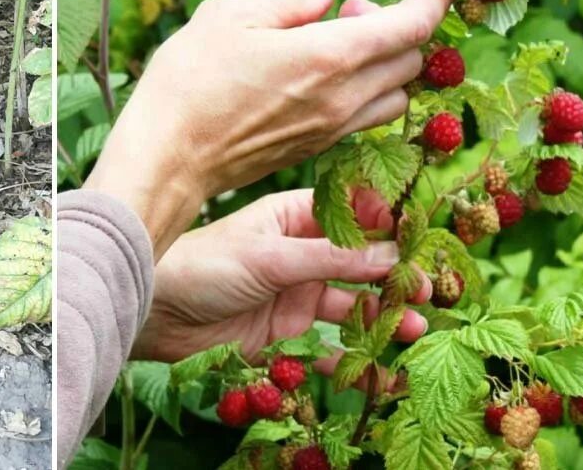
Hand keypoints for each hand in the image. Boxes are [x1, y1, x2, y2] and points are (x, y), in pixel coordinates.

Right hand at [85, 0, 454, 255]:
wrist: (167, 159)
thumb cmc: (188, 82)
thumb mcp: (226, 16)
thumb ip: (284, 0)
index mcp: (328, 56)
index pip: (409, 27)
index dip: (432, 1)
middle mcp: (342, 98)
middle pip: (409, 63)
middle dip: (397, 30)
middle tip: (350, 12)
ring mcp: (330, 131)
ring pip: (394, 98)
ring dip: (384, 68)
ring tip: (336, 51)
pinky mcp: (314, 152)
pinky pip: (364, 121)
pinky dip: (363, 96)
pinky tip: (319, 82)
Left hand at [130, 189, 430, 373]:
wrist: (154, 313)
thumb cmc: (202, 266)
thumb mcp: (269, 258)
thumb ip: (330, 259)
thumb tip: (391, 255)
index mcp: (294, 216)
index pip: (355, 212)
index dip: (390, 223)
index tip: (426, 238)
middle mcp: (300, 251)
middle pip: (361, 261)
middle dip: (396, 275)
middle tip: (429, 290)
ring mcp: (295, 290)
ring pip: (351, 301)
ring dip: (382, 314)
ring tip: (411, 328)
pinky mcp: (285, 329)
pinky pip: (328, 342)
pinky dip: (352, 356)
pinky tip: (375, 370)